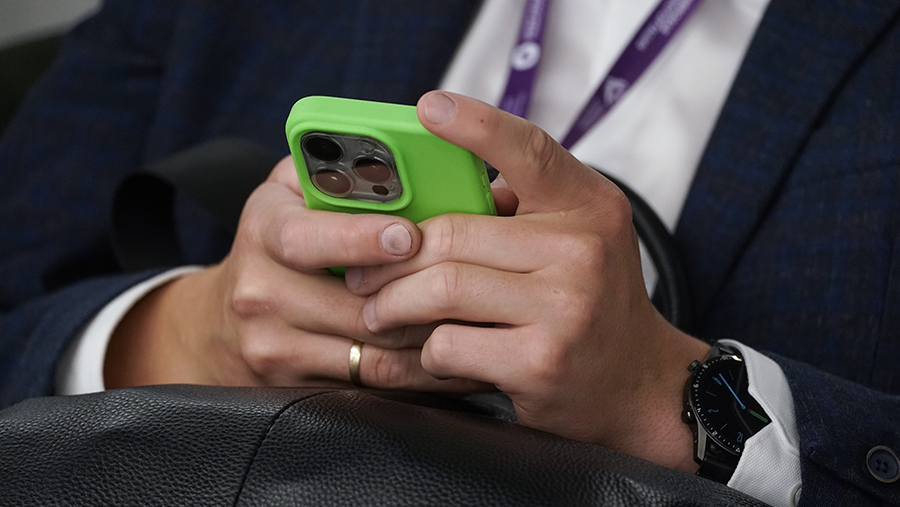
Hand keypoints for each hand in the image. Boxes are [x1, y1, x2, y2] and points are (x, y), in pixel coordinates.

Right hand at [104, 155, 484, 392]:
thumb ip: (342, 170)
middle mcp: (260, 290)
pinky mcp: (292, 386)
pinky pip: (370, 385)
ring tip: (477, 321)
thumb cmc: (280, 240)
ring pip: (372, 353)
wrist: (221, 321)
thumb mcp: (293, 191)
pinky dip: (418, 374)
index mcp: (265, 228)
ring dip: (431, 339)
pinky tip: (454, 359)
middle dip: (421, 298)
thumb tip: (418, 163)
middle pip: (354, 306)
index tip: (410, 236)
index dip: (361, 238)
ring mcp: (273, 345)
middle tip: (475, 286)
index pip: (306, 237)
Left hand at [345, 91, 709, 470]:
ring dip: (394, 303)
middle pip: (452, 234)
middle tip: (364, 272)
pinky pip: (449, 343)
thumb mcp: (577, 238)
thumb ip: (520, 211)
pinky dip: (428, 348)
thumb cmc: (590, 302)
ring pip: (441, 287)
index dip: (474, 124)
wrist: (638, 382)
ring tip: (379, 309)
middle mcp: (582, 250)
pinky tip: (436, 349)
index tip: (428, 107)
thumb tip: (428, 194)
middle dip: (392, 257)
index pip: (528, 149)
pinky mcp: (541, 362)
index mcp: (589, 205)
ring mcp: (565, 308)